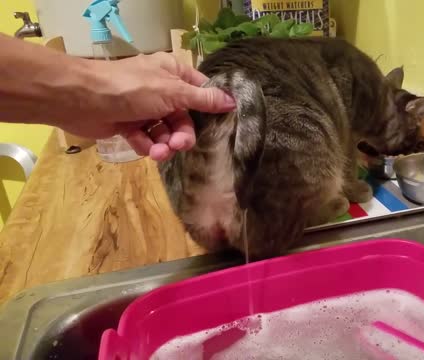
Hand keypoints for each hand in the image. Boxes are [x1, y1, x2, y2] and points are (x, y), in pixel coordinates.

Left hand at [70, 52, 234, 160]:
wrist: (82, 99)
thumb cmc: (132, 89)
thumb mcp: (173, 92)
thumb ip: (203, 99)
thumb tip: (232, 101)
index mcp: (172, 72)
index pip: (200, 90)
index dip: (210, 107)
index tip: (220, 125)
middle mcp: (160, 89)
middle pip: (183, 116)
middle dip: (182, 134)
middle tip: (180, 146)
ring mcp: (144, 107)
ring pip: (165, 131)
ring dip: (165, 143)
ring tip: (160, 152)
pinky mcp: (128, 124)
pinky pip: (147, 138)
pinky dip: (148, 145)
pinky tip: (146, 149)